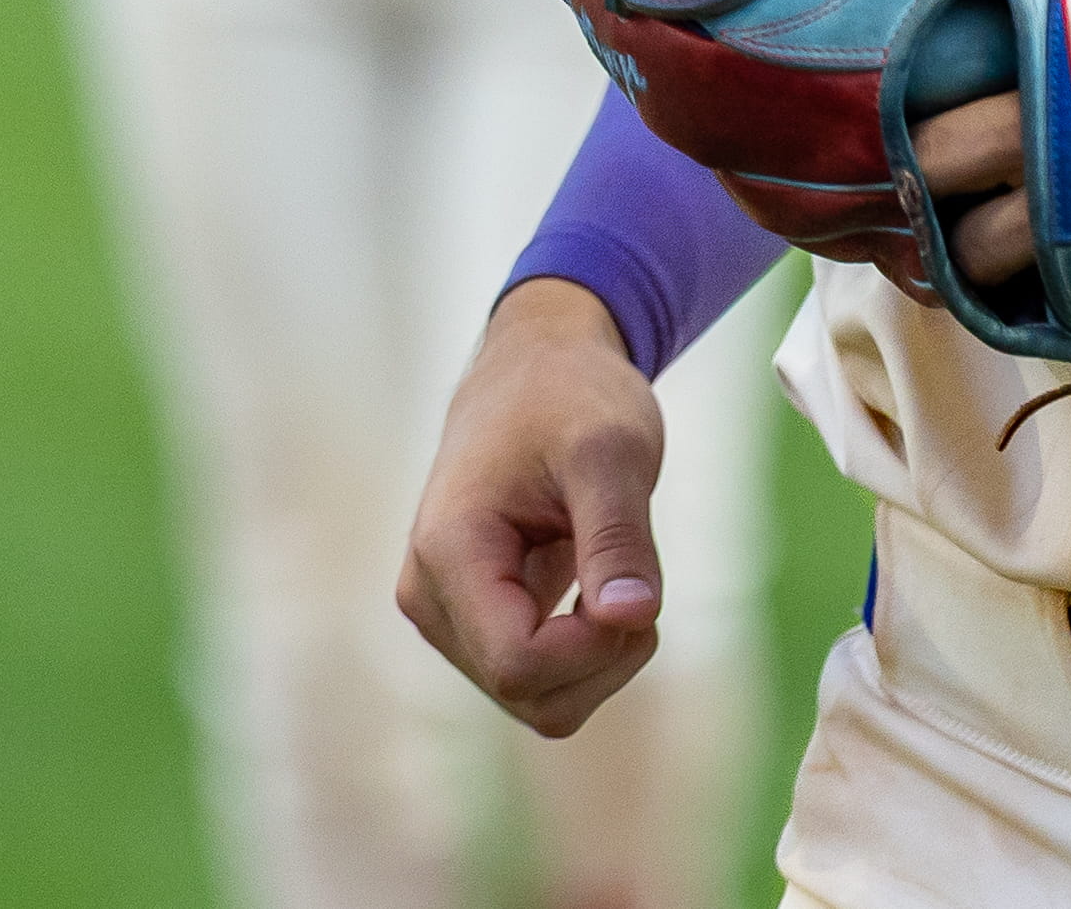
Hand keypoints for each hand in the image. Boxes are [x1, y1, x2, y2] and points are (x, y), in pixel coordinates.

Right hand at [397, 280, 669, 737]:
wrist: (536, 370)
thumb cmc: (571, 397)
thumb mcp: (612, 449)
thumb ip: (618, 535)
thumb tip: (632, 618)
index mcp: (449, 555)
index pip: (518, 664)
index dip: (594, 646)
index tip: (640, 592)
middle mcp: (430, 599)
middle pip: (528, 695)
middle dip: (604, 657)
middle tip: (640, 579)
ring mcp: (448, 615)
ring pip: (536, 700)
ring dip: (599, 659)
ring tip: (622, 576)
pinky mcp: (474, 621)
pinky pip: (538, 680)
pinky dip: (587, 652)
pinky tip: (603, 588)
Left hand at [904, 10, 1070, 334]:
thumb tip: (1062, 21)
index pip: (947, 126)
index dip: (927, 150)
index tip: (935, 161)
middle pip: (955, 219)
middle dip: (943, 232)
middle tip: (964, 229)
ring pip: (1006, 288)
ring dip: (1002, 288)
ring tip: (1027, 273)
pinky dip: (1070, 329)